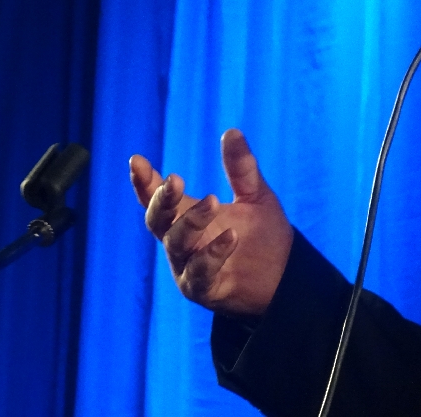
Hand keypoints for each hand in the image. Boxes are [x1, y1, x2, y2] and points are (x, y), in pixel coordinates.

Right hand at [130, 128, 293, 315]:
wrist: (285, 275)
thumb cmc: (262, 233)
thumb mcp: (255, 194)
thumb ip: (241, 167)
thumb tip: (232, 130)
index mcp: (186, 216)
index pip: (156, 198)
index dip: (143, 181)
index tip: (136, 160)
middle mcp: (180, 241)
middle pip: (157, 221)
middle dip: (162, 200)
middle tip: (175, 180)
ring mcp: (188, 267)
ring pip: (176, 244)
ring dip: (191, 222)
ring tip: (212, 201)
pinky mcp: (205, 289)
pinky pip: (201, 272)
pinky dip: (213, 253)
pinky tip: (231, 236)